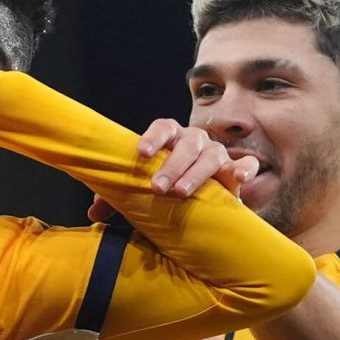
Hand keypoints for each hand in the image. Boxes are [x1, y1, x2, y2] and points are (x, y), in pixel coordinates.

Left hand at [85, 118, 260, 223]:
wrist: (197, 200)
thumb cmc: (162, 189)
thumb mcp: (139, 192)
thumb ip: (117, 198)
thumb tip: (93, 213)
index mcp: (171, 139)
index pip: (163, 127)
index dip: (153, 137)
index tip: (141, 153)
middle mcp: (195, 141)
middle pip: (187, 145)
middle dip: (172, 165)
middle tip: (157, 188)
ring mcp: (217, 154)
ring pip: (211, 155)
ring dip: (196, 173)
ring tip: (181, 192)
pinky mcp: (235, 172)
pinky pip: (245, 165)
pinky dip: (244, 169)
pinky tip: (240, 179)